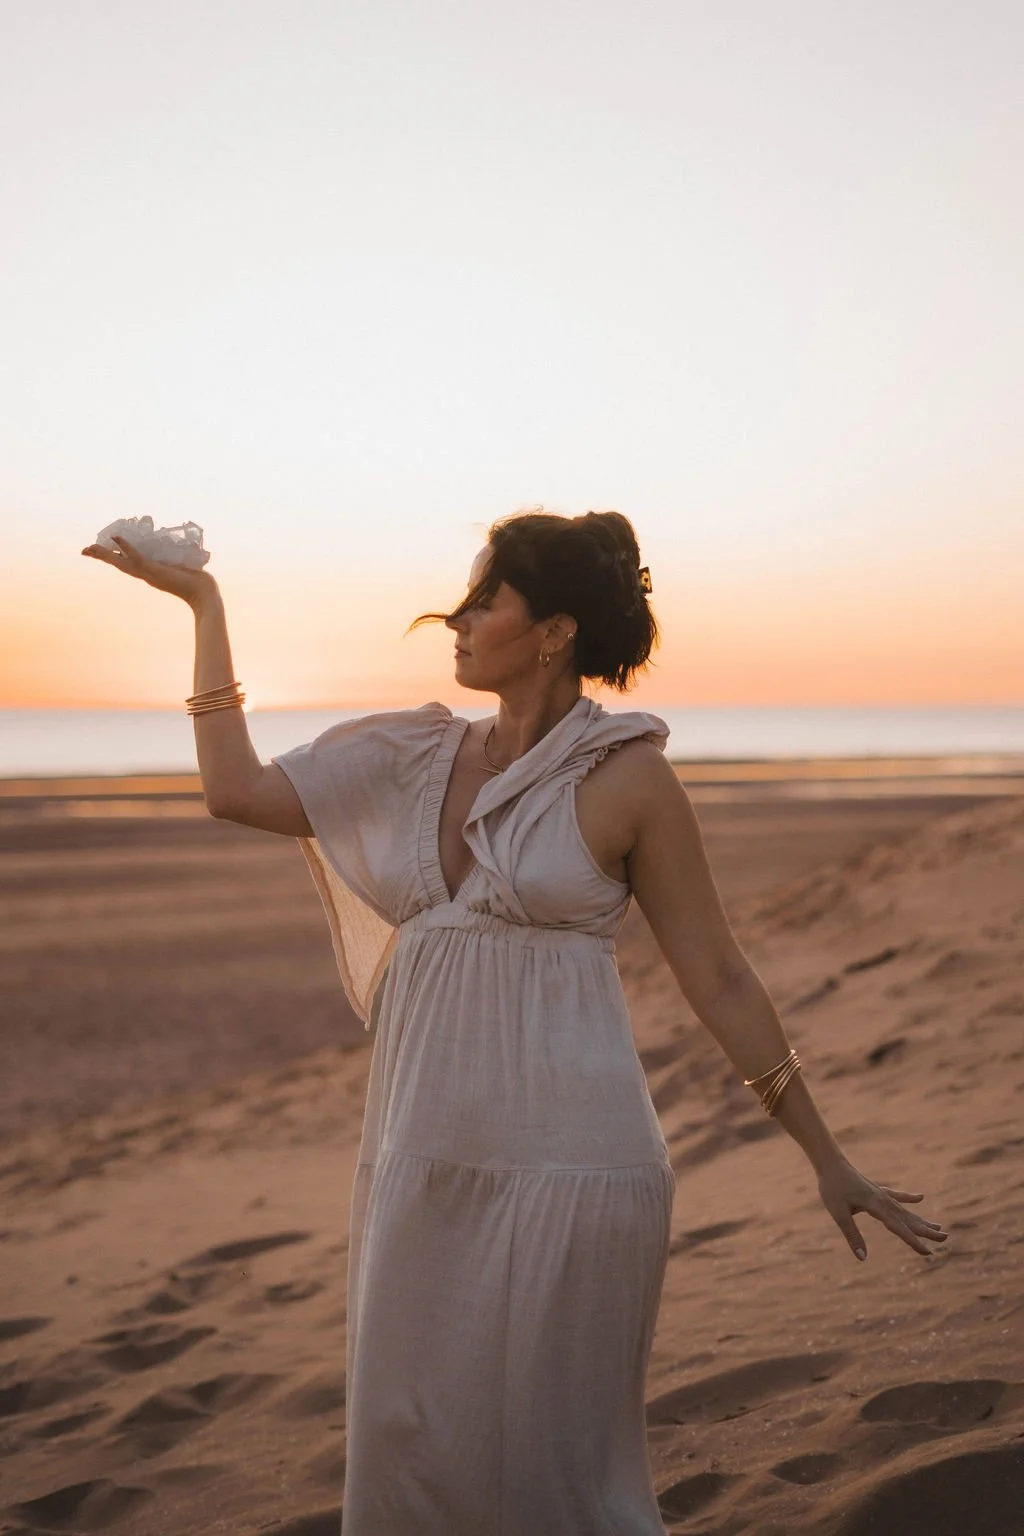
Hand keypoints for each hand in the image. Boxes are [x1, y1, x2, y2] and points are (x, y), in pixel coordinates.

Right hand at [81, 535, 217, 607]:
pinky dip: (126, 546)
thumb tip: (176, 550)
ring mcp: (147, 572)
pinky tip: (115, 538)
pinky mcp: (154, 569)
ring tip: (90, 548)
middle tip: (84, 550)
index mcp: (147, 571)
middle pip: (117, 563)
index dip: (112, 555)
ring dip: (105, 554)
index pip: (125, 561)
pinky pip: (136, 556)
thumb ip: (173, 559)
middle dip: (100, 556)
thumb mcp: (179, 565)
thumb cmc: (194, 579)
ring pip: (121, 561)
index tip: (99, 549)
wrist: (202, 592)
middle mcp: (144, 573)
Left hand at [816, 1156, 947, 1262]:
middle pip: (908, 1219)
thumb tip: (862, 1258)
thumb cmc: (832, 1188)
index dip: (914, 1242)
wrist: (830, 1163)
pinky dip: (909, 1198)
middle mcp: (883, 1200)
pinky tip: (920, 1197)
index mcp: (876, 1207)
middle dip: (926, 1231)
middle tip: (945, 1238)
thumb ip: (852, 1235)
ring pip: (906, 1210)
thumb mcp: (838, 1214)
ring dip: (921, 1220)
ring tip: (939, 1227)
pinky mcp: (876, 1189)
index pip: (899, 1228)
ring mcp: (882, 1194)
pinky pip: (897, 1195)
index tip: (929, 1253)